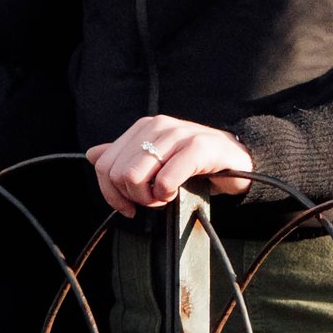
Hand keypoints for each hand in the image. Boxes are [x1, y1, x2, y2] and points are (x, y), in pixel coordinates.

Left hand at [87, 117, 254, 214]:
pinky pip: (165, 181)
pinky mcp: (198, 148)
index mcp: (144, 127)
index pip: (104, 164)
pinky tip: (178, 193)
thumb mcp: (158, 159)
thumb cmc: (197, 163)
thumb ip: (125, 156)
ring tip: (165, 197)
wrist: (240, 160)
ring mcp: (178, 135)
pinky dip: (167, 195)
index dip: (111, 193)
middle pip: (118, 174)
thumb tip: (92, 155)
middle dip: (132, 197)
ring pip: (134, 177)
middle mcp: (158, 126)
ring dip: (149, 198)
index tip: (129, 206)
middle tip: (154, 200)